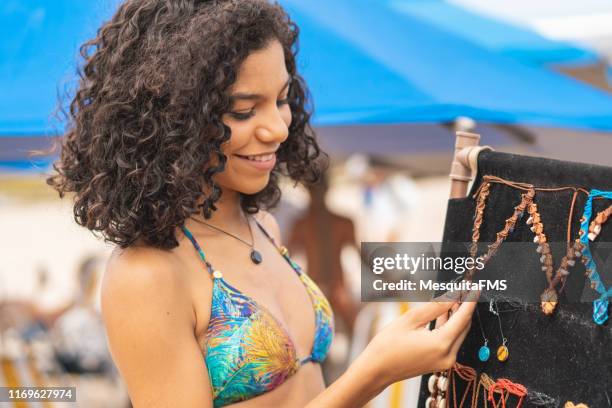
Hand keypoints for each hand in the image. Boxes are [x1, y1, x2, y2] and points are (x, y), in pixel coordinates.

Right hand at [362, 295, 477, 386]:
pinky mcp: (440, 363)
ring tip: (454, 296)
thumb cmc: (388, 345)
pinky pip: (450, 341)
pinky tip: (445, 313)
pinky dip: (449, 326)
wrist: (377, 369)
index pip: (463, 317)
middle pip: (464, 326)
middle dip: (465, 307)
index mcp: (441, 344)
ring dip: (457, 316)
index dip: (470, 300)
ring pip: (458, 333)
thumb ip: (434, 307)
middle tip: (464, 289)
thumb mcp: (410, 320)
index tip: (474, 287)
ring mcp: (445, 361)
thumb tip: (452, 296)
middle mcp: (448, 355)